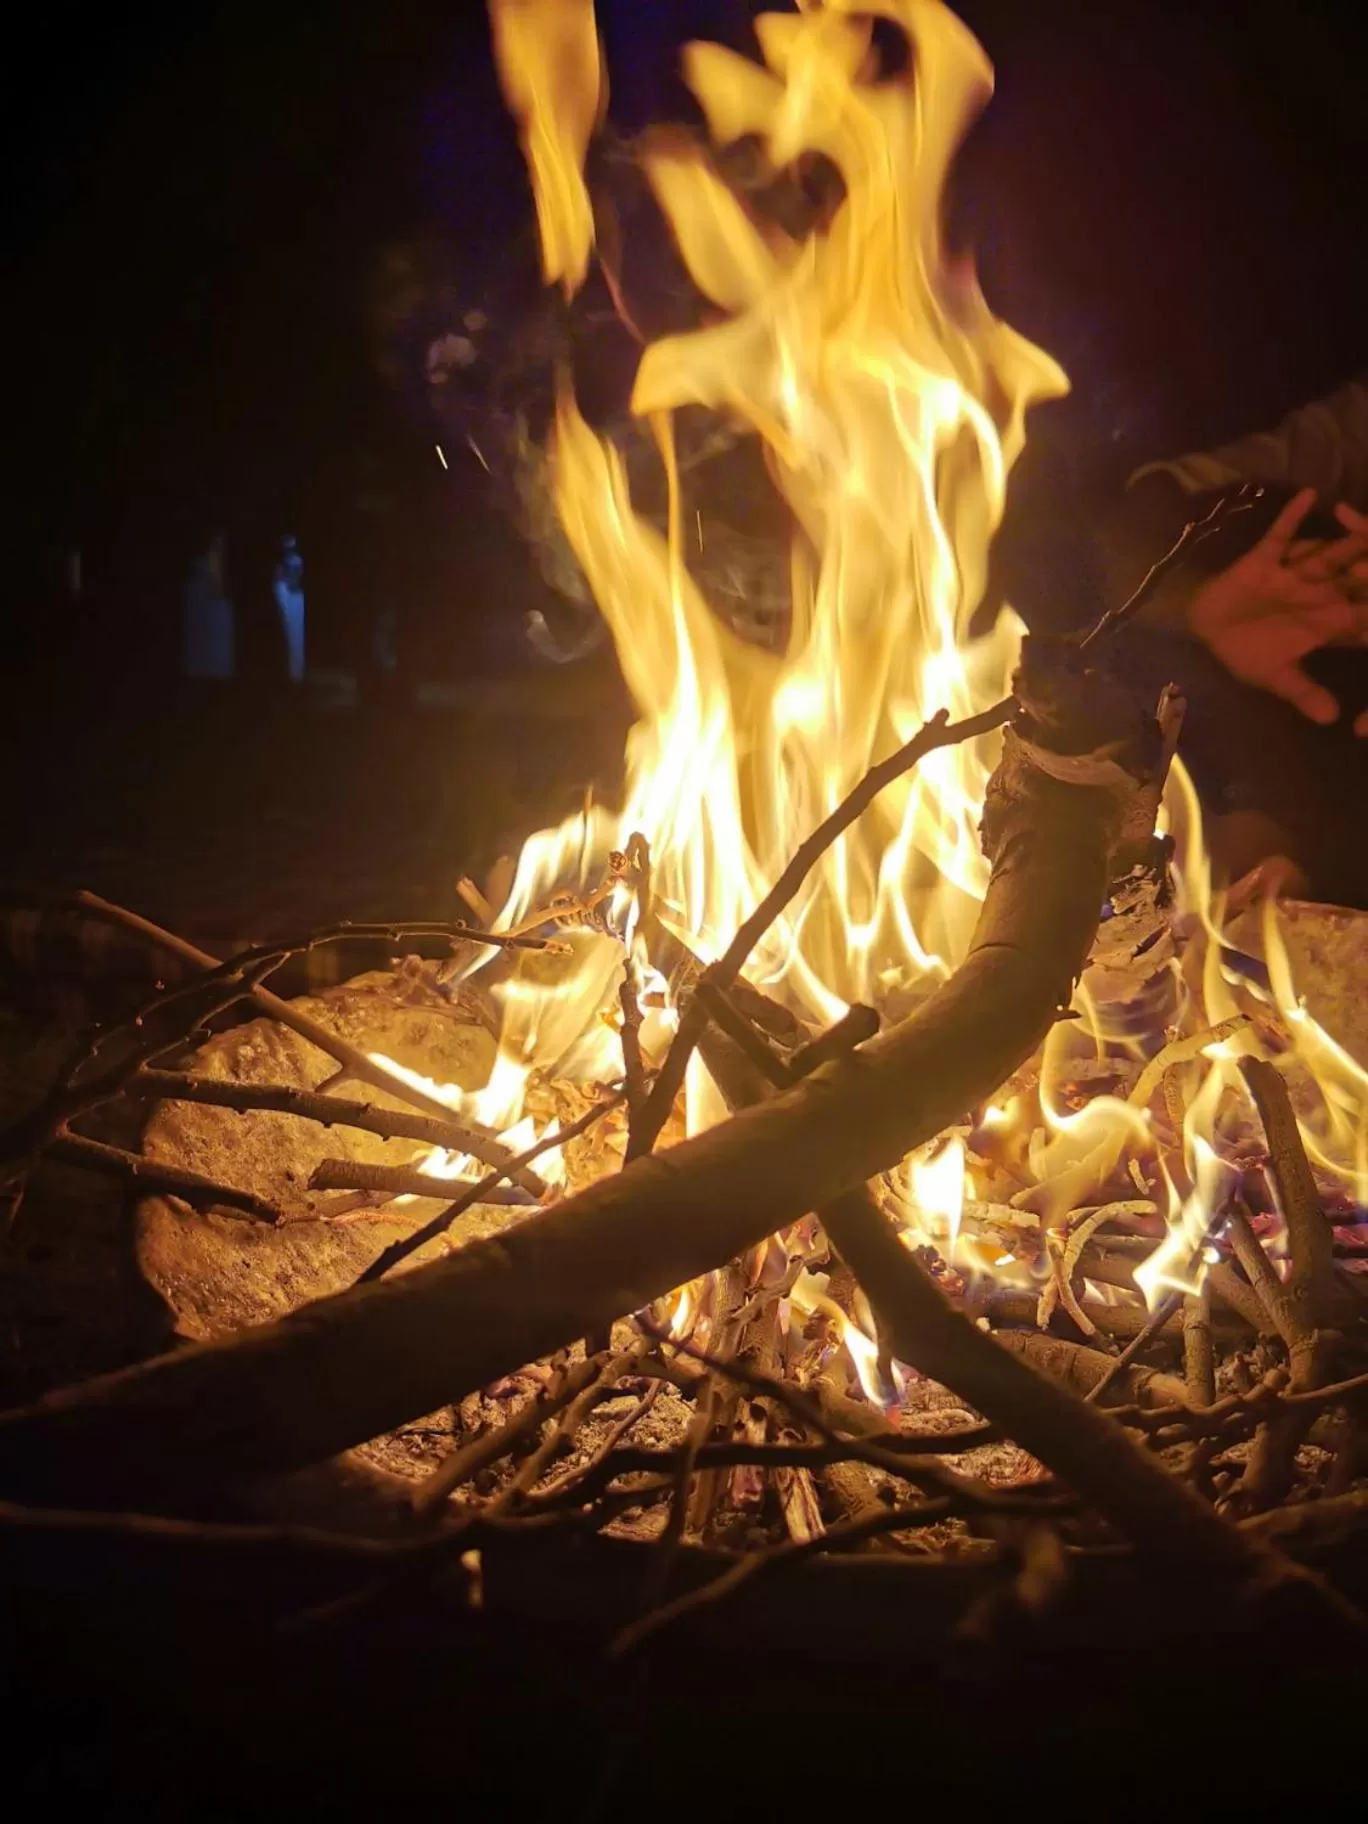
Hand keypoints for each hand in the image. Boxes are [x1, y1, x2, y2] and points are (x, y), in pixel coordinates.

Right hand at [1190, 488, 1367, 730]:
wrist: (1208, 627)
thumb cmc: (1247, 650)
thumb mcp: (1275, 677)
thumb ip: (1304, 692)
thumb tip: (1332, 718)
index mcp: (1328, 623)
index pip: (1363, 618)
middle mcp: (1319, 593)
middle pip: (1353, 580)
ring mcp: (1295, 574)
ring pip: (1327, 556)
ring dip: (1345, 545)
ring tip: (1362, 529)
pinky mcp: (1267, 560)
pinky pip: (1282, 536)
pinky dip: (1294, 517)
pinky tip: (1310, 494)